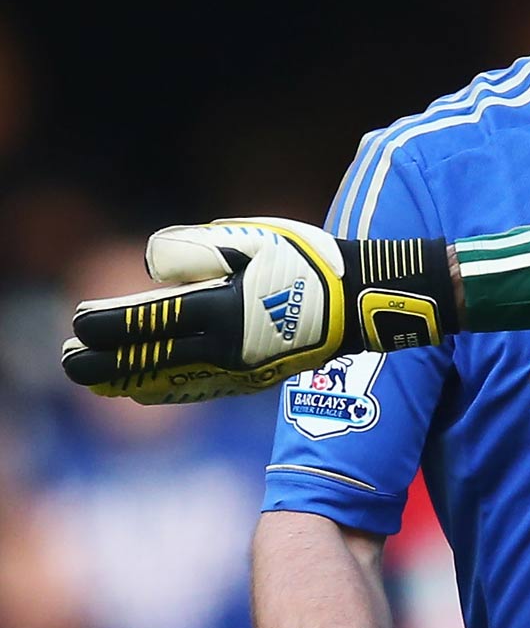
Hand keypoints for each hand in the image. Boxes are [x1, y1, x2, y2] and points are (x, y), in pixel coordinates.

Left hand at [61, 218, 452, 403]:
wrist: (361, 304)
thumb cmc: (307, 262)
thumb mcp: (251, 238)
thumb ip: (194, 251)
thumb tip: (152, 272)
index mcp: (219, 309)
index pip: (143, 325)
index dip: (102, 327)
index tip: (77, 324)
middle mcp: (222, 347)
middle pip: (145, 362)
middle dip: (101, 364)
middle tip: (70, 360)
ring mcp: (237, 369)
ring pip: (166, 381)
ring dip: (125, 381)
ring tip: (96, 379)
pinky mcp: (250, 379)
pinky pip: (194, 388)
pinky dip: (162, 389)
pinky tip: (144, 389)